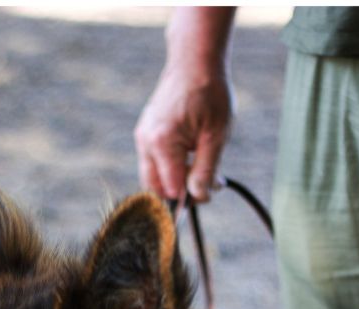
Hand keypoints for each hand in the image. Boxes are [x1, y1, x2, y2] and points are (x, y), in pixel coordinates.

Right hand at [134, 9, 235, 202]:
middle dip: (179, 193)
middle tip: (205, 183)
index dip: (191, 197)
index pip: (172, 190)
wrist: (194, 60)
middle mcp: (146, 143)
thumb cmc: (209, 93)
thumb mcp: (216, 136)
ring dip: (174, 180)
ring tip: (199, 163)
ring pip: (153, 177)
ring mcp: (142, 137)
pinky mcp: (145, 133)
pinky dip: (169, 167)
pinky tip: (190, 153)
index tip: (210, 190)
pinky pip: (153, 162)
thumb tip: (200, 197)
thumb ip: (206, 170)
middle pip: (155, 189)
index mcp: (162, 144)